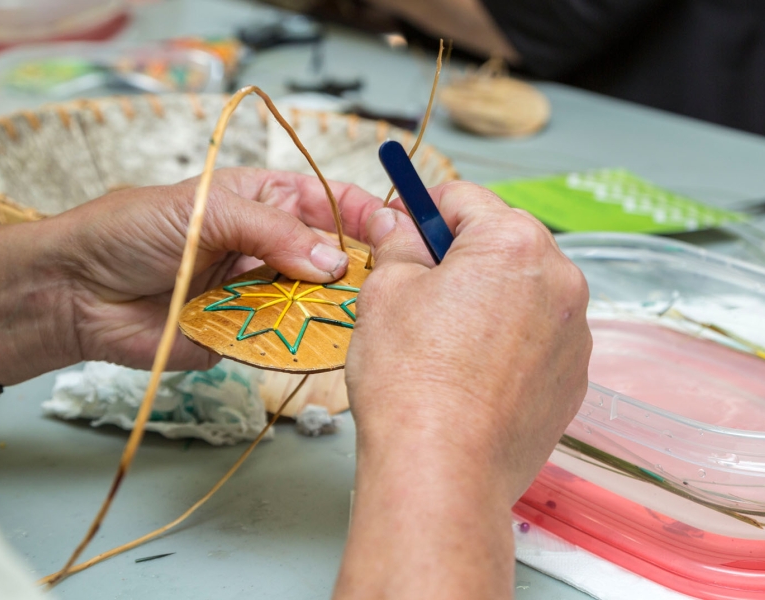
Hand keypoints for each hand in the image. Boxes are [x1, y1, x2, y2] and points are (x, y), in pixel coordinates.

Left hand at [0, 168, 380, 383]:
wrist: (74, 293)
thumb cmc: (130, 231)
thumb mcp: (208, 209)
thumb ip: (273, 231)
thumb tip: (335, 261)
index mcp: (262, 203)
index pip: (327, 204)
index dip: (362, 215)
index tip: (396, 231)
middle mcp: (266, 249)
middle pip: (328, 259)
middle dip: (356, 270)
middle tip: (385, 286)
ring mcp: (257, 294)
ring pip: (311, 303)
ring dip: (334, 310)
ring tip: (362, 317)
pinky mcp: (242, 336)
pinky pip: (281, 340)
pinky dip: (300, 343)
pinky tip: (325, 345)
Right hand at [337, 181, 590, 598]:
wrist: (443, 471)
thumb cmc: (410, 379)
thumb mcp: (386, 291)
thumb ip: (397, 244)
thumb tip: (397, 223)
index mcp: (514, 243)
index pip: (464, 199)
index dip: (423, 210)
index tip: (404, 229)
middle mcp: (561, 280)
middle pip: (503, 243)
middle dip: (461, 256)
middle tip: (419, 290)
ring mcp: (576, 334)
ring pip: (524, 292)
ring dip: (489, 298)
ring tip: (446, 342)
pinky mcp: (575, 380)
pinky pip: (540, 338)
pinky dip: (510, 342)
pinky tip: (473, 375)